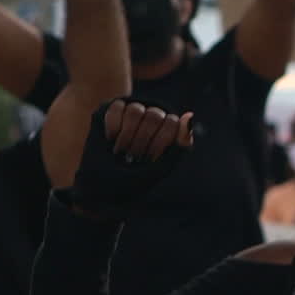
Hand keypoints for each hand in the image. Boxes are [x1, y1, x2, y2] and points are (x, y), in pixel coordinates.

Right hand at [71, 98, 193, 219]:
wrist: (104, 186)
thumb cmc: (136, 178)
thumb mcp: (163, 166)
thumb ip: (180, 143)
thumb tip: (189, 116)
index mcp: (168, 131)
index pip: (171, 122)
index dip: (160, 142)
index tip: (150, 159)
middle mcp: (153, 118)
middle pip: (154, 116)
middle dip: (142, 141)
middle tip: (133, 157)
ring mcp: (134, 112)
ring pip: (136, 110)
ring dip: (127, 135)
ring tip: (121, 151)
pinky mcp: (113, 110)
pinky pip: (117, 108)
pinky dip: (113, 126)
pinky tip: (110, 140)